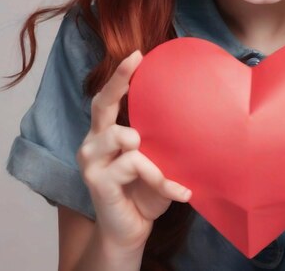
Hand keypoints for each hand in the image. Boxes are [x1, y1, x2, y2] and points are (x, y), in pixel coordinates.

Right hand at [76, 50, 191, 254]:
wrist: (131, 230)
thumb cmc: (144, 190)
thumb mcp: (156, 158)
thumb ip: (160, 138)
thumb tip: (192, 109)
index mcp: (105, 133)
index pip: (108, 98)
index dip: (120, 75)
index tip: (137, 54)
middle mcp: (93, 142)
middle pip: (101, 105)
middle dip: (118, 81)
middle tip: (135, 61)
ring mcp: (92, 162)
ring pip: (123, 136)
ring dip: (152, 153)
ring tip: (167, 172)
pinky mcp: (98, 183)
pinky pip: (136, 167)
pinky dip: (162, 179)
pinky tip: (181, 193)